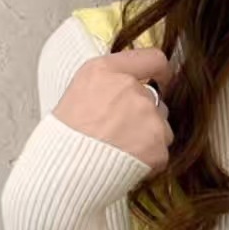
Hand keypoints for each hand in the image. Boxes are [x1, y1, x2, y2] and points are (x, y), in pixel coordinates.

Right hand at [53, 47, 175, 173]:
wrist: (66, 170)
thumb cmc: (65, 137)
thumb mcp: (78, 90)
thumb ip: (110, 82)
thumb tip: (132, 84)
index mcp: (109, 71)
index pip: (153, 59)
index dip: (161, 72)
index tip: (163, 79)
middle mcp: (132, 89)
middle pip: (155, 100)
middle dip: (144, 116)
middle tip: (120, 134)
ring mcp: (149, 118)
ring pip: (161, 128)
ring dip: (149, 139)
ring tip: (121, 151)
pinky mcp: (158, 147)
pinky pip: (161, 154)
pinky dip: (149, 162)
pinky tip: (126, 165)